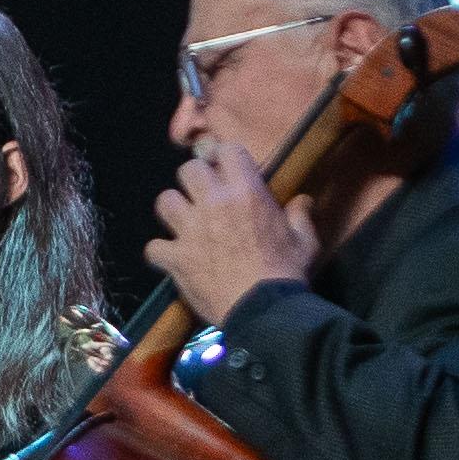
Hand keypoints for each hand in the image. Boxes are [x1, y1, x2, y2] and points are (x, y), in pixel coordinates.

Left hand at [149, 134, 318, 318]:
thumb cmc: (287, 272)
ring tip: (185, 223)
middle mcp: (214, 204)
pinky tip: (173, 258)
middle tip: (204, 196)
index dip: (226, 159)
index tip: (228, 172)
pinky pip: (153, 247)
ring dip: (174, 210)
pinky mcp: (175, 257)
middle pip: (188, 169)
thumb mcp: (304, 241)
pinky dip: (161, 252)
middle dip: (195, 180)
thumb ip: (300, 216)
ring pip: (165, 201)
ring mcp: (191, 230)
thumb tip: (302, 201)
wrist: (265, 309)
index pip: (227, 150)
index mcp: (247, 193)